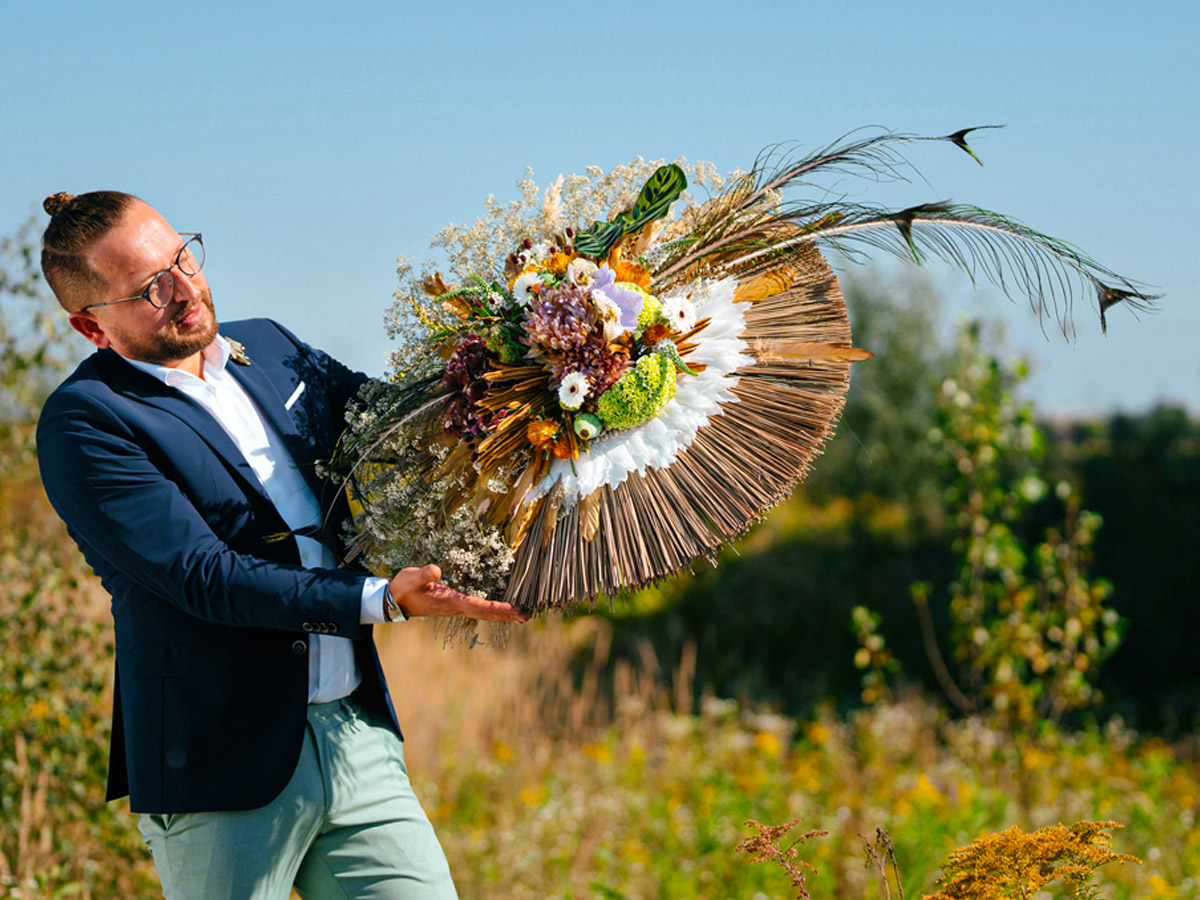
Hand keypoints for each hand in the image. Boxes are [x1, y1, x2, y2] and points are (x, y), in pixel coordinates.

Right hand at [388, 565, 530, 622]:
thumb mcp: (411, 578)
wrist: (394, 601)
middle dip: (506, 614)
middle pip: (487, 613)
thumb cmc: (404, 588)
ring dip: (502, 614)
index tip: (515, 609)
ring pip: (484, 612)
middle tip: (526, 615)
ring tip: (521, 615)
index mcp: (451, 602)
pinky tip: (500, 609)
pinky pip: (479, 609)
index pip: (480, 606)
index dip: (498, 608)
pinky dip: (493, 610)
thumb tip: (437, 571)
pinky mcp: (455, 604)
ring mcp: (456, 607)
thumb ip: (424, 575)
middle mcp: (457, 607)